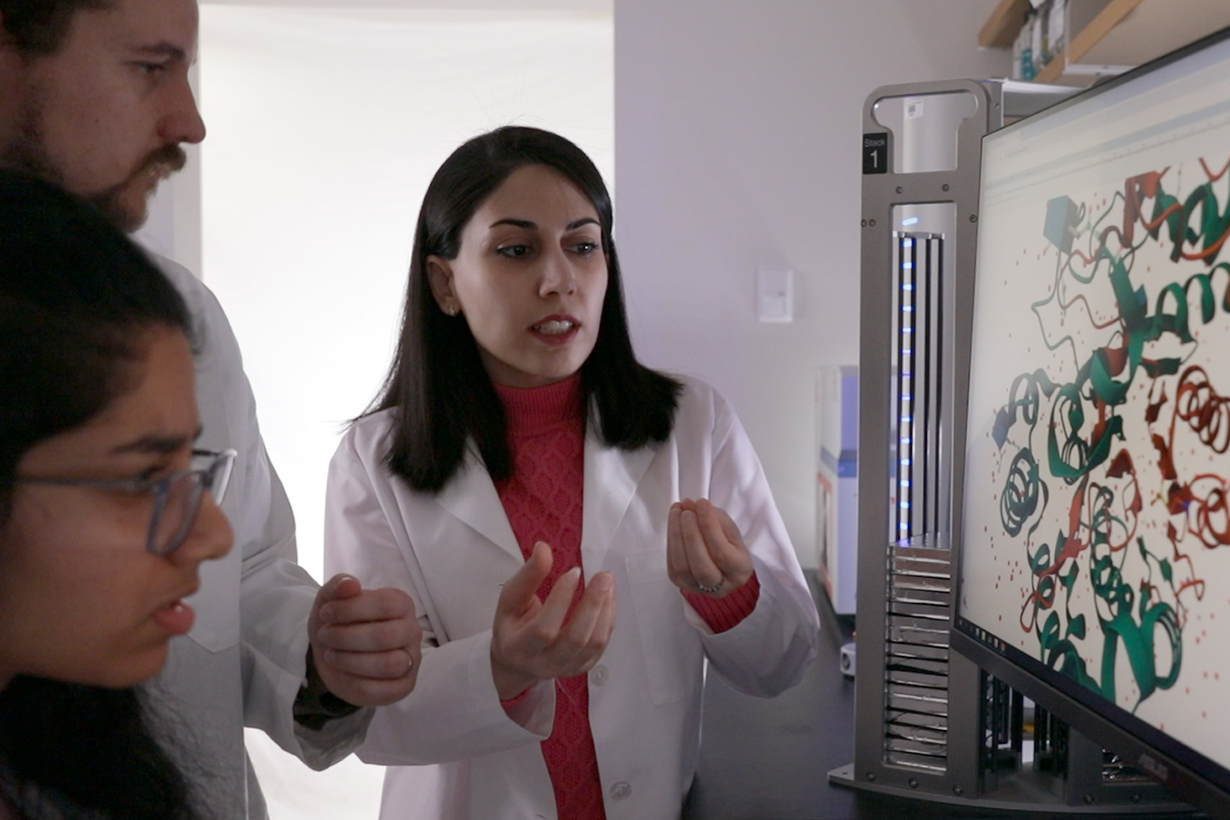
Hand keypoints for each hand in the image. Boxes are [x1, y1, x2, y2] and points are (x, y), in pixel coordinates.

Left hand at [309, 574, 421, 706]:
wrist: (332, 652)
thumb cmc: (339, 621)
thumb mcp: (331, 599)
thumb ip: (339, 585)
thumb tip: (350, 584)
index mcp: (402, 604)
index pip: (384, 604)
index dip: (350, 609)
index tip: (325, 613)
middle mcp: (412, 631)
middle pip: (385, 636)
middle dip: (346, 637)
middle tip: (324, 636)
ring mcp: (411, 660)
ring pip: (388, 665)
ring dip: (350, 660)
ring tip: (331, 654)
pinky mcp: (403, 686)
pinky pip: (381, 689)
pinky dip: (354, 682)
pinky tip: (342, 672)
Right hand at [490, 542, 615, 700]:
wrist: (518, 661)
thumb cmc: (513, 624)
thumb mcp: (511, 599)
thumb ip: (528, 576)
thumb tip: (543, 549)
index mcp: (519, 648)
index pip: (544, 629)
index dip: (561, 600)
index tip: (574, 572)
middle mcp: (544, 664)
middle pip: (575, 639)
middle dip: (592, 605)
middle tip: (603, 576)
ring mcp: (567, 668)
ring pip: (594, 643)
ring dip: (605, 610)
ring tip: (607, 582)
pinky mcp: (584, 666)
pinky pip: (602, 643)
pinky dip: (608, 617)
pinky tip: (608, 596)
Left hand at [667, 498, 753, 597]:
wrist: (721, 568)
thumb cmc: (728, 545)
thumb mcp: (731, 531)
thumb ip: (715, 518)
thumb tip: (693, 505)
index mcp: (740, 570)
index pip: (722, 552)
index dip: (709, 526)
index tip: (702, 503)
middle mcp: (721, 586)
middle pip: (701, 565)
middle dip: (691, 534)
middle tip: (686, 510)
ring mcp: (699, 588)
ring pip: (682, 568)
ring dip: (676, 535)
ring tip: (677, 511)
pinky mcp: (681, 584)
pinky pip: (672, 565)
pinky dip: (671, 541)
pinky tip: (673, 522)